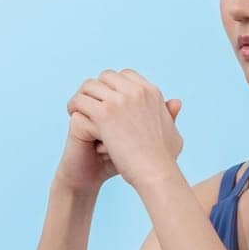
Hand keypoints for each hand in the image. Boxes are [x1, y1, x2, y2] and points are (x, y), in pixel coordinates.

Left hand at [63, 69, 184, 191]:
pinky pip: (80, 101)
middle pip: (106, 77)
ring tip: (77, 110)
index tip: (105, 99)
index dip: (113, 86)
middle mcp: (137, 91)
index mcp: (151, 92)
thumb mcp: (173, 132)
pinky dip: (74, 108)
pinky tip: (73, 118)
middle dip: (96, 89)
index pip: (125, 75)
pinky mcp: (105, 113)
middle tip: (88, 103)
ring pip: (90, 86)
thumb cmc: (164, 161)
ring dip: (82, 96)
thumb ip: (171, 115)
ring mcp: (120, 100)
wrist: (156, 174)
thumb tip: (175, 102)